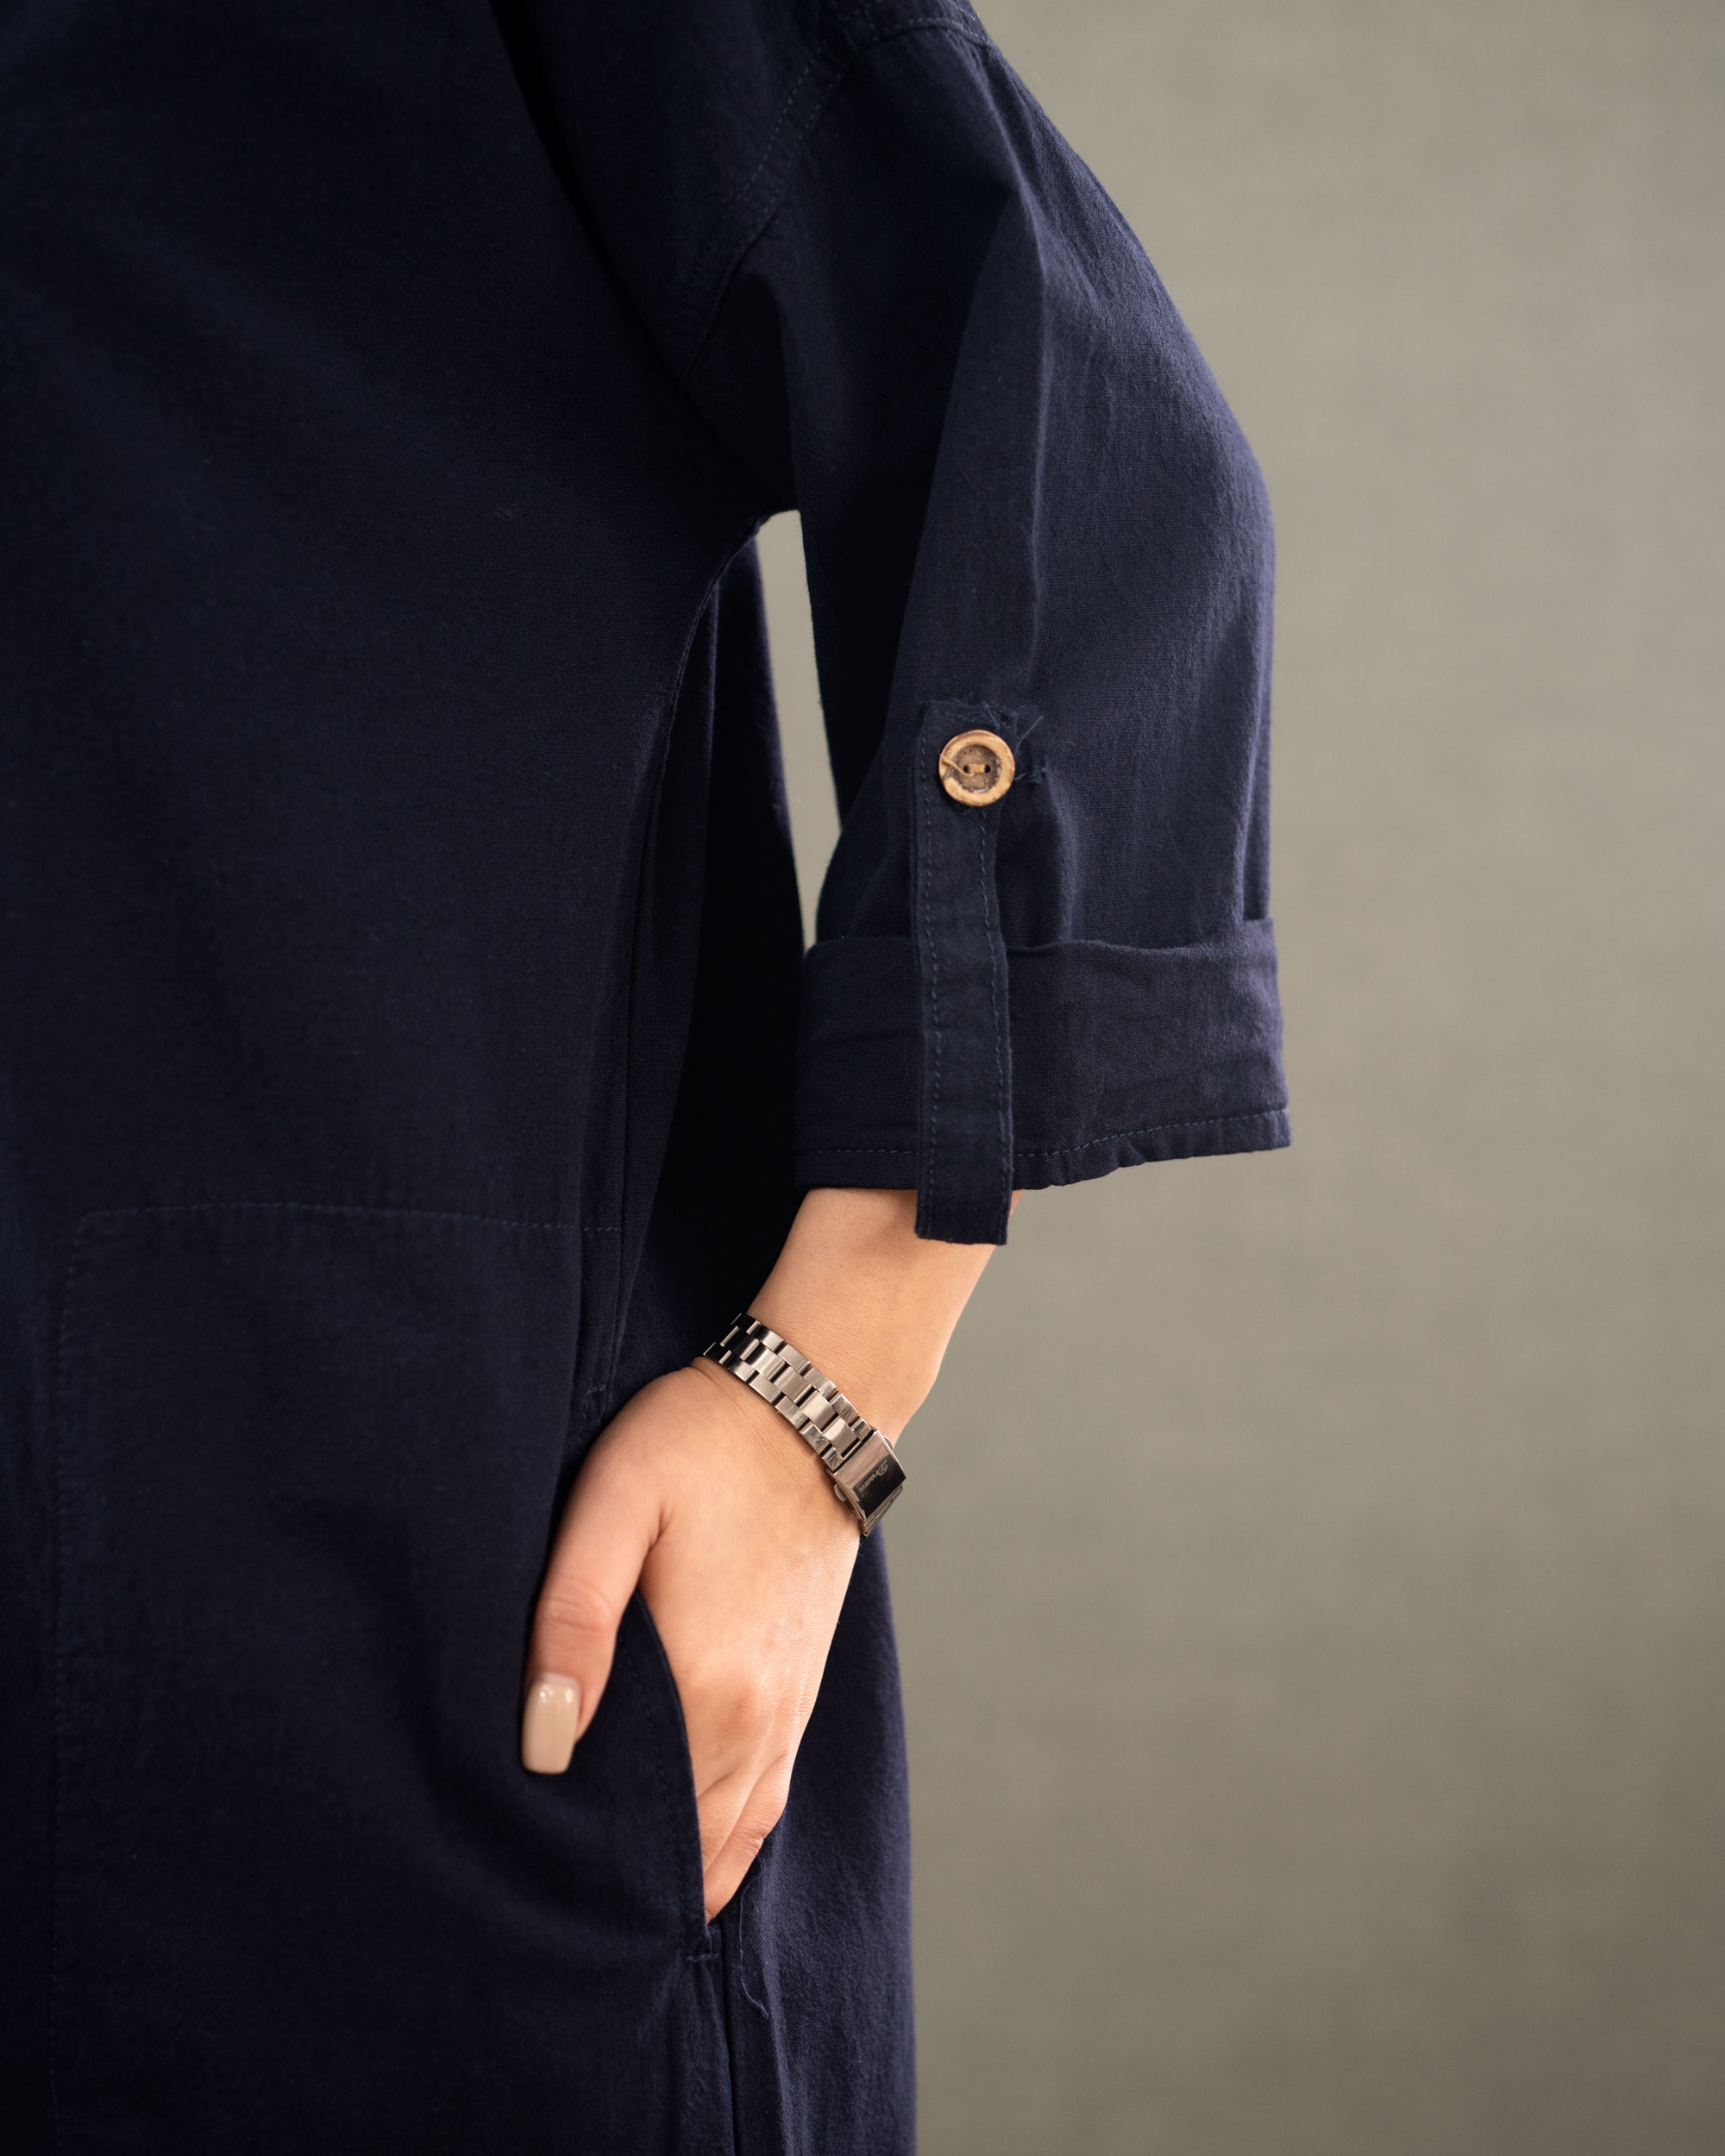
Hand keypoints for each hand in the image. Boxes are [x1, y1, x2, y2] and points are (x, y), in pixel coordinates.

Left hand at [520, 1357, 860, 1917]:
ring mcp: (785, 1714)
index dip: (570, 1863)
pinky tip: (679, 1868)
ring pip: (725, 1843)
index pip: (633, 1827)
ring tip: (590, 1896)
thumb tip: (543, 1743)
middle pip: (677, 1850)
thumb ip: (573, 1621)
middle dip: (608, 1880)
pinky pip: (765, 1811)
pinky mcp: (799, 1697)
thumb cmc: (696, 1444)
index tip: (507, 1871)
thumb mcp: (614, 1505)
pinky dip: (722, 1853)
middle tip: (526, 1894)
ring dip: (666, 1875)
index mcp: (704, 1686)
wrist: (811, 1404)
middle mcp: (754, 1721)